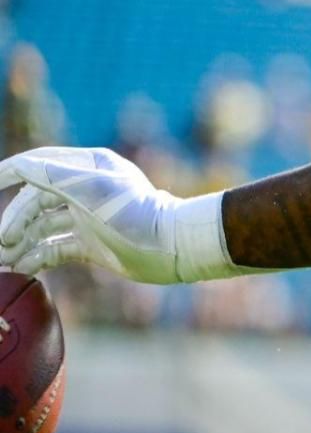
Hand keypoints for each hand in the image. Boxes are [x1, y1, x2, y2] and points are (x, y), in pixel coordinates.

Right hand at [0, 147, 239, 282]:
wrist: (172, 248)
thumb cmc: (134, 213)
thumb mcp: (91, 188)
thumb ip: (52, 175)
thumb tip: (18, 166)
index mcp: (87, 167)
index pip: (36, 165)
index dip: (7, 175)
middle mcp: (85, 189)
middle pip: (34, 202)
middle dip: (14, 221)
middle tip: (0, 244)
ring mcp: (87, 218)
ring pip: (41, 227)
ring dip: (20, 242)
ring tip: (4, 260)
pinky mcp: (91, 244)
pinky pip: (54, 248)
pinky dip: (36, 257)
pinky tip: (22, 268)